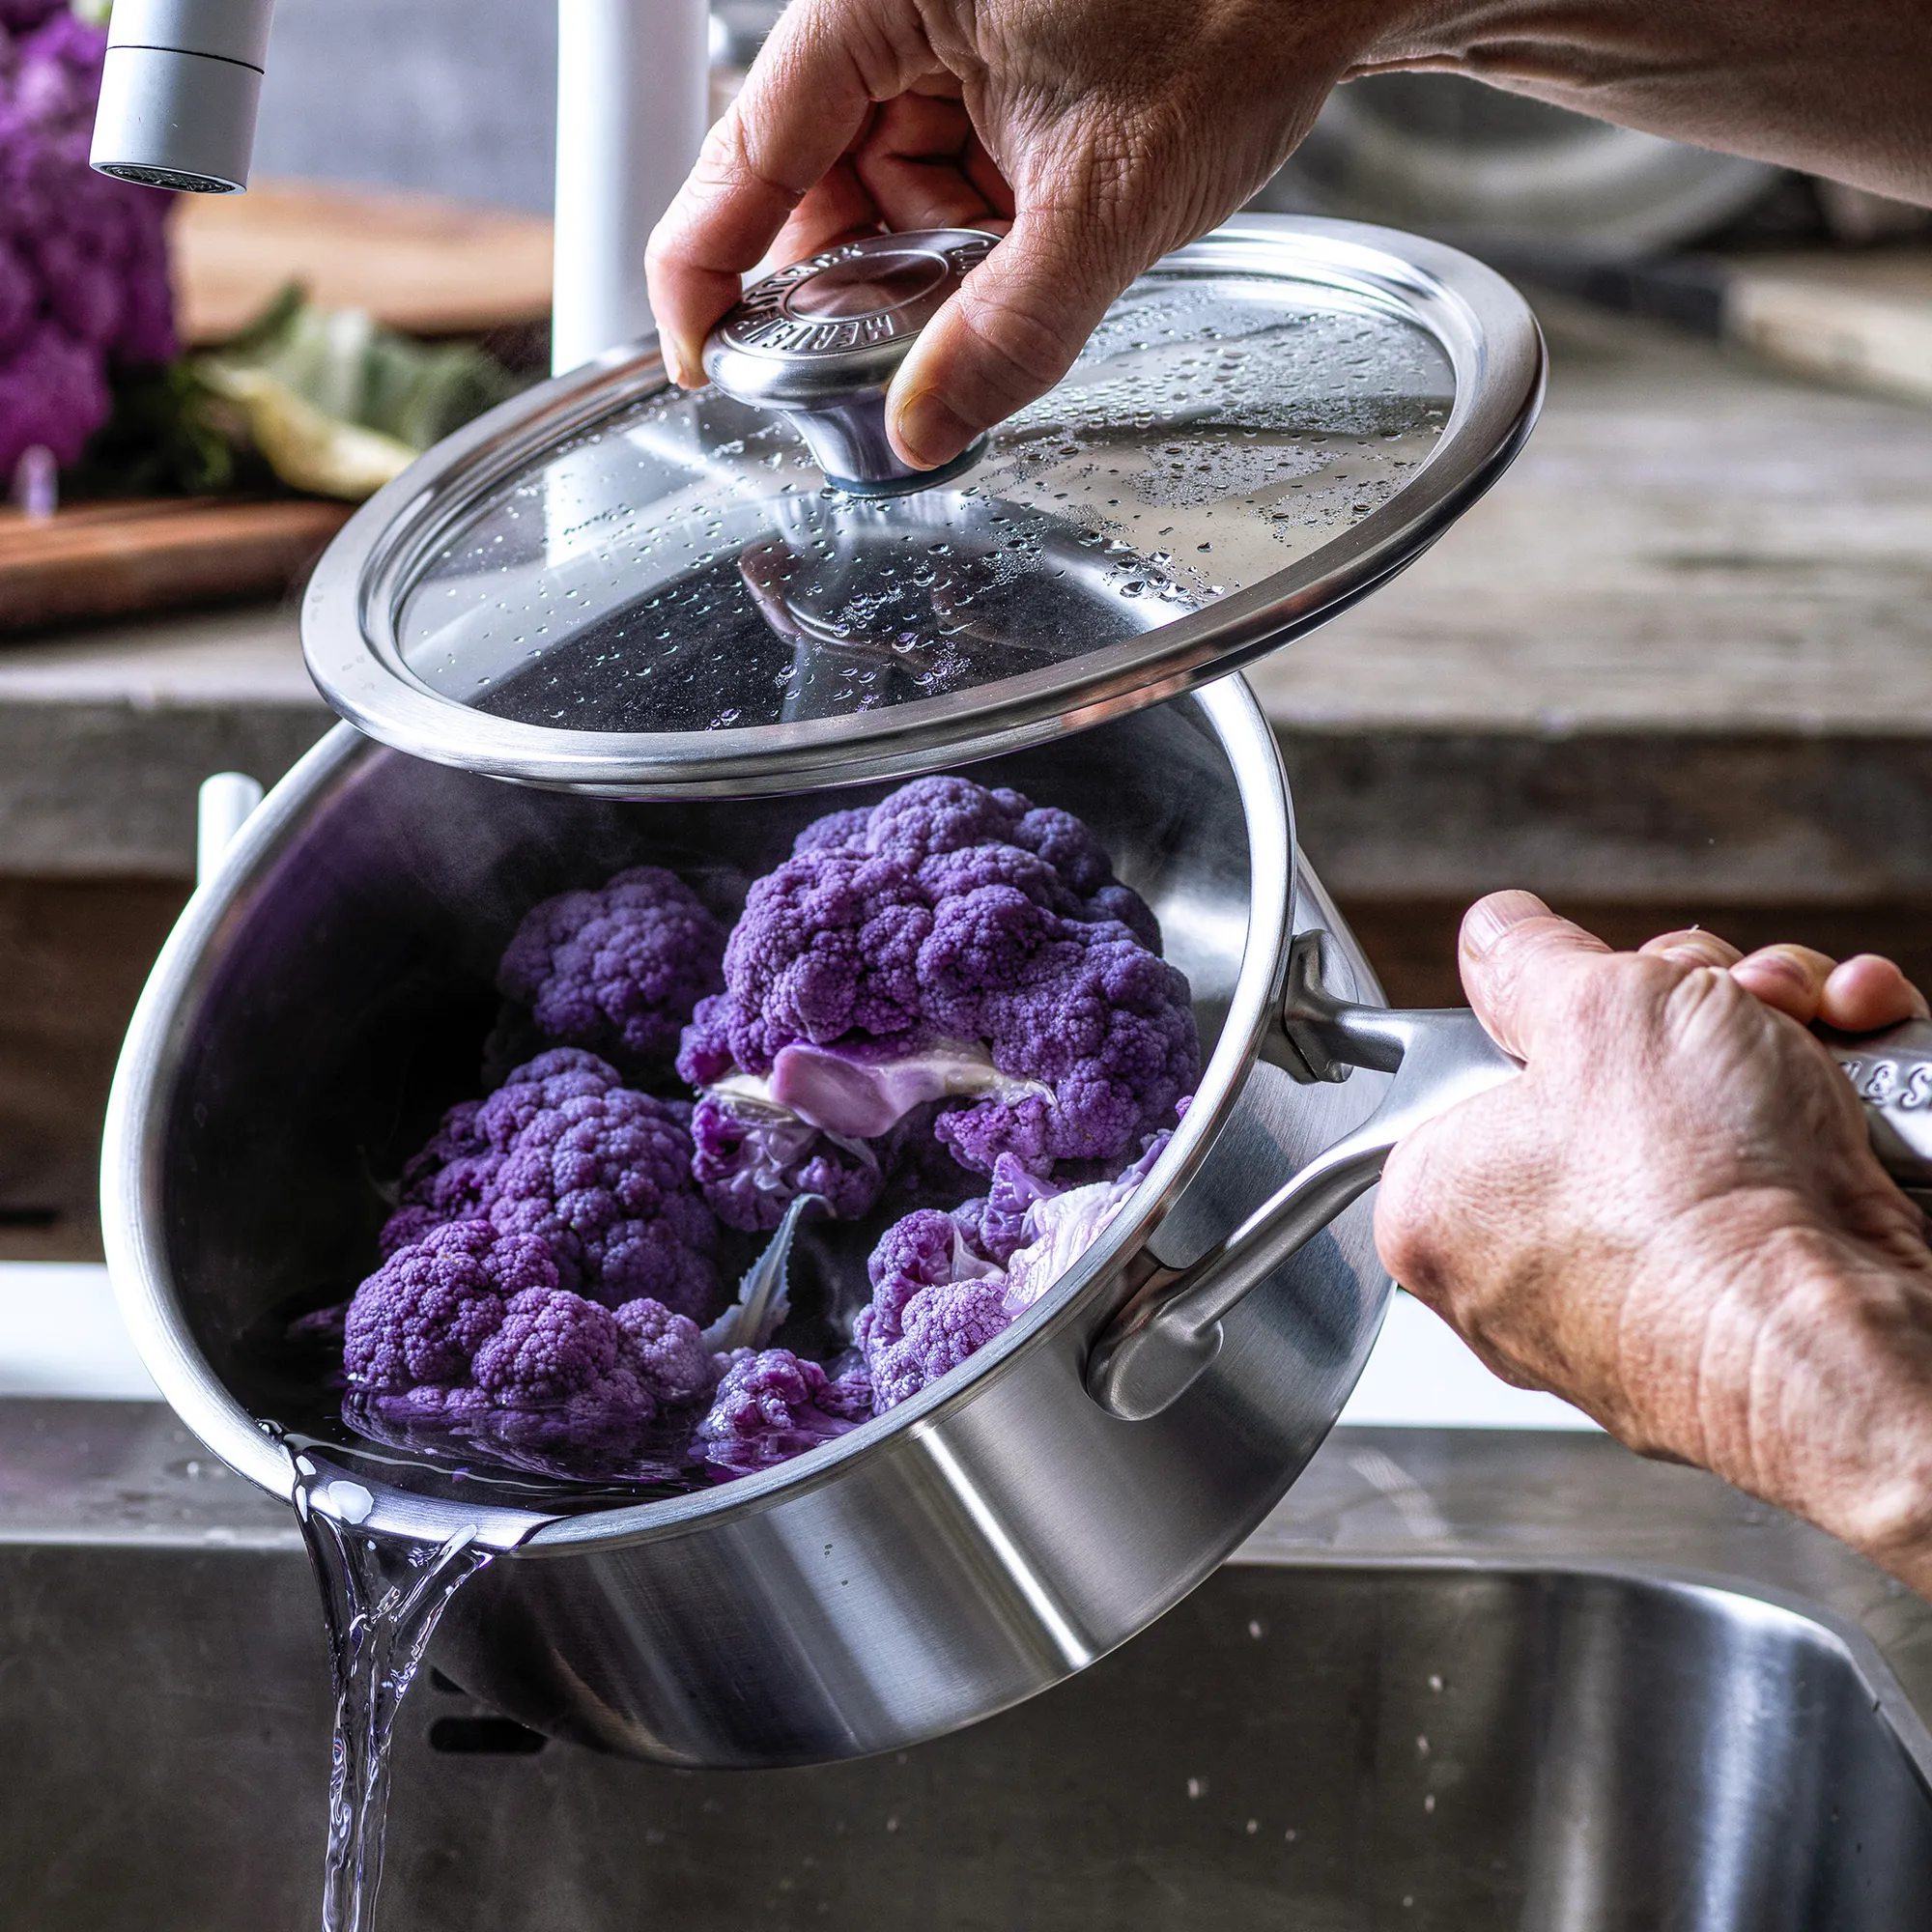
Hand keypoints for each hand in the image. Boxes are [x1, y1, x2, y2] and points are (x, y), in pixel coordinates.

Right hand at [647, 0, 1931, 472]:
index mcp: (877, 1)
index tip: (702, 366)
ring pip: (881, 181)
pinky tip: (1032, 230)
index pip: (747, 156)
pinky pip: (940, 164)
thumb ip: (1005, 334)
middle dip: (857, 273)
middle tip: (897, 350)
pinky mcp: (987, 58)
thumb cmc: (1231, 20)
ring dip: (929, 251)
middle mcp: (890, 7)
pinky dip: (973, 220)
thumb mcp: (1106, 206)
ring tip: (1021, 255)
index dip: (707, 272)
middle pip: (811, 177)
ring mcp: (939, 32)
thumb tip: (921, 435)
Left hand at [1375, 890, 1931, 1593]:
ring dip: (1763, 1038)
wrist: (1847, 1343)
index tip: (1611, 991)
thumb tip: (1495, 938)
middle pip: (1597, 1083)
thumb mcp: (1593, 1011)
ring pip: (1694, 1118)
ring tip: (1800, 1027)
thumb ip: (1528, 959)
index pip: (1477, 1071)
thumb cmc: (1698, 1203)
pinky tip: (1850, 1059)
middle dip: (1681, 1012)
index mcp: (1436, 1212)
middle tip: (1714, 1004)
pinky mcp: (1740, 1311)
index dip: (1561, 1009)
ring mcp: (1631, 1303)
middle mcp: (1519, 1275)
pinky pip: (1766, 1183)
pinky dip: (1822, 1107)